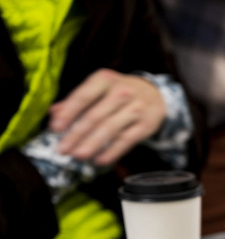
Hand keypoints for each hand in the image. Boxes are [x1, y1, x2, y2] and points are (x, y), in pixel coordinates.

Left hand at [49, 69, 165, 166]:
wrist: (156, 94)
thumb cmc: (120, 91)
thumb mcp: (99, 88)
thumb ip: (77, 100)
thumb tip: (54, 113)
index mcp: (105, 79)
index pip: (83, 96)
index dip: (68, 113)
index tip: (56, 129)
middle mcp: (122, 91)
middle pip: (95, 116)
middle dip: (77, 134)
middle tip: (63, 149)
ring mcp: (136, 109)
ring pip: (111, 128)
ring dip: (93, 144)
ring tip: (78, 156)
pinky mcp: (146, 125)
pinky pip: (127, 140)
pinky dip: (112, 151)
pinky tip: (100, 160)